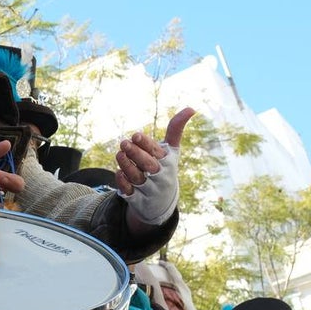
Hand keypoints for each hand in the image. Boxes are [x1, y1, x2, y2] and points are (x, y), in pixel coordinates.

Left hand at [115, 107, 194, 226]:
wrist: (160, 201)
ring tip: (120, 154)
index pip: (156, 151)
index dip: (146, 144)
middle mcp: (159, 175)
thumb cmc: (164, 168)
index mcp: (166, 162)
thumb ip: (176, 129)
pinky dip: (123, 183)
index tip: (136, 135)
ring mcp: (148, 188)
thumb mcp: (171, 151)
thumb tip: (191, 108)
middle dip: (136, 154)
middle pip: (148, 165)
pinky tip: (119, 173)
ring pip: (136, 177)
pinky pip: (129, 192)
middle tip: (124, 143)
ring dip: (127, 166)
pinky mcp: (137, 199)